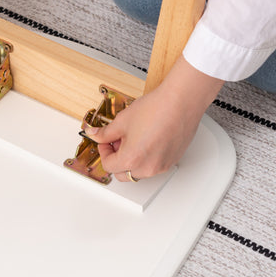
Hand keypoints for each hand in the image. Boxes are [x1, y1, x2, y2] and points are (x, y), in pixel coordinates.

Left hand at [85, 56, 223, 181]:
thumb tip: (95, 135)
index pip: (108, 166)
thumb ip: (105, 133)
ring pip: (139, 172)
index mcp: (132, 159)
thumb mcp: (122, 120)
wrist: (180, 102)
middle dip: (116, 159)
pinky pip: (154, 166)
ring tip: (134, 139)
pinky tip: (147, 140)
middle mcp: (148, 167)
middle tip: (117, 141)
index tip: (105, 141)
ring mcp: (162, 166)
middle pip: (123, 174)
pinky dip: (146, 158)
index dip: (103, 151)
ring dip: (132, 160)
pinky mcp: (172, 161)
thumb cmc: (156, 109)